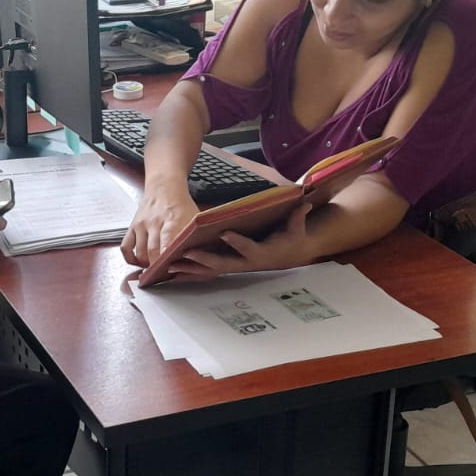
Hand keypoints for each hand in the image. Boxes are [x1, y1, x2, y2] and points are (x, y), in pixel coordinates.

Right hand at [121, 184, 198, 267]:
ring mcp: (141, 225)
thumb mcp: (194, 217)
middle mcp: (154, 222)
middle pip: (152, 251)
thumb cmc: (180, 204)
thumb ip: (195, 235)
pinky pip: (126, 248)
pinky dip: (131, 259)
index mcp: (173, 219)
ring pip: (139, 252)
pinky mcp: (132, 227)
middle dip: (157, 267)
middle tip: (164, 275)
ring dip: (146, 265)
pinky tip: (140, 262)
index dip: (167, 257)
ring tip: (155, 269)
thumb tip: (201, 256)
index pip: (167, 241)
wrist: (164, 187)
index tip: (169, 269)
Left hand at [166, 203, 314, 281]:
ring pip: (210, 271)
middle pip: (222, 263)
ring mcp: (235, 266)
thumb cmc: (291, 239)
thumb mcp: (297, 229)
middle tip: (186, 254)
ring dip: (191, 269)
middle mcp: (244, 263)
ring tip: (170, 265)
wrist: (288, 256)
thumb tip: (305, 203)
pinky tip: (173, 272)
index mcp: (260, 253)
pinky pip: (207, 272)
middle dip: (203, 259)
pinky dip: (191, 273)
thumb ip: (298, 217)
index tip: (224, 233)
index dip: (237, 241)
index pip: (247, 247)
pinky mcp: (228, 267)